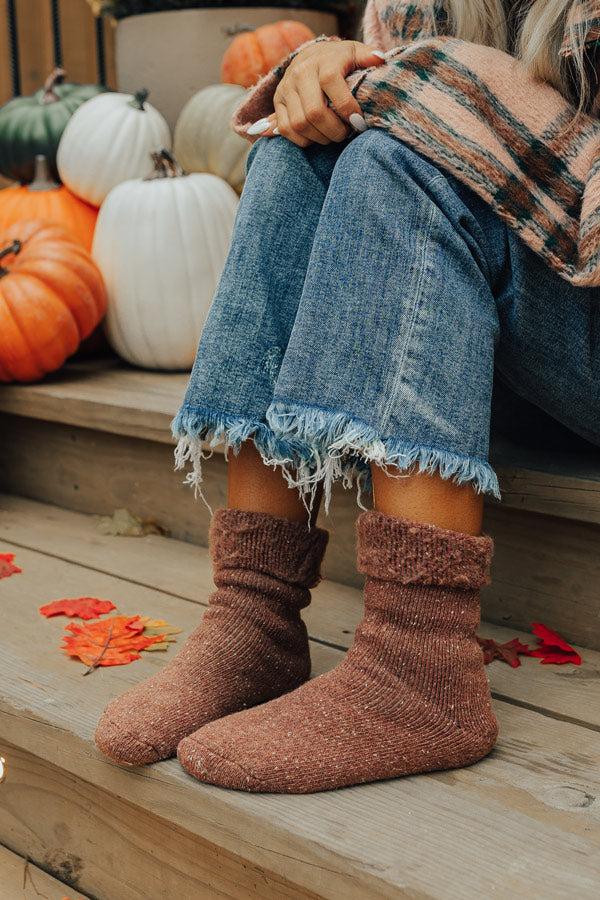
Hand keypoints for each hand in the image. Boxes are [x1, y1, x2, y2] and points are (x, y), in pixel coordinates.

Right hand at [248, 40, 384, 146]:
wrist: (311, 56)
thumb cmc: (339, 60)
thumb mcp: (355, 53)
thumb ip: (368, 57)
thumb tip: (379, 60)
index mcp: (322, 59)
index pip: (330, 81)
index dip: (346, 106)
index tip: (358, 121)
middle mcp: (300, 72)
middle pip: (314, 111)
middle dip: (334, 130)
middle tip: (346, 133)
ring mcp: (286, 88)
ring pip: (300, 124)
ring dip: (320, 137)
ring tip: (333, 135)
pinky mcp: (277, 102)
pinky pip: (286, 130)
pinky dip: (303, 140)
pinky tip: (317, 136)